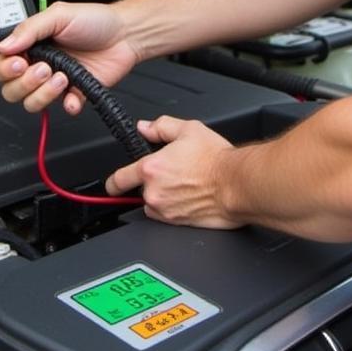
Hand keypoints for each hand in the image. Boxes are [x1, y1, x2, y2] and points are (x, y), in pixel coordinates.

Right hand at [0, 0, 140, 114]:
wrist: (125, 35)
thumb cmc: (94, 20)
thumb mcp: (59, 14)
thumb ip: (29, 28)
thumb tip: (4, 45)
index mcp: (28, 42)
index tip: (10, 57)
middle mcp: (36, 63)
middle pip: (7, 85)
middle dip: (18, 80)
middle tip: (37, 66)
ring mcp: (52, 80)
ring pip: (28, 101)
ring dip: (41, 92)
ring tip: (61, 75)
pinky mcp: (71, 94)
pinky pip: (58, 108)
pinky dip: (65, 103)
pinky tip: (74, 90)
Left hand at [105, 116, 242, 228]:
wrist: (238, 185)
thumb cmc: (218, 161)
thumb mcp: (189, 130)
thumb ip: (161, 126)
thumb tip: (145, 127)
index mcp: (151, 168)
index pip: (119, 179)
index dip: (113, 182)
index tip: (112, 185)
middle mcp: (154, 192)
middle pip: (140, 191)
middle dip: (151, 183)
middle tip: (173, 173)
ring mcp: (165, 211)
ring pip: (154, 204)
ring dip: (162, 197)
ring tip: (185, 185)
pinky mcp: (178, 224)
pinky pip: (167, 216)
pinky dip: (173, 209)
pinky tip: (189, 197)